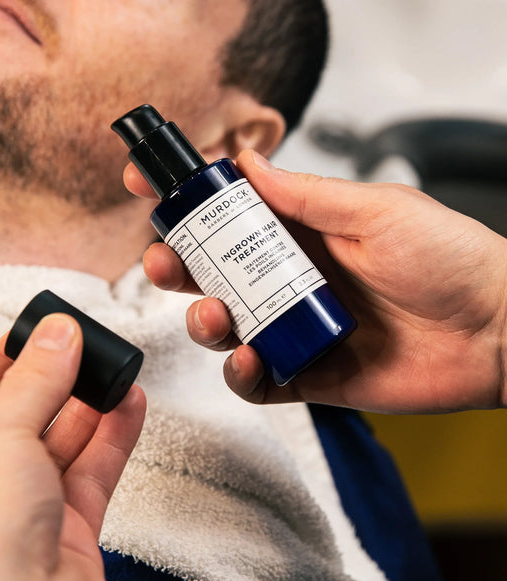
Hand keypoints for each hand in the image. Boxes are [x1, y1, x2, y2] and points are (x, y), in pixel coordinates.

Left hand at [0, 314, 145, 580]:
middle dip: (56, 379)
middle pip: (24, 414)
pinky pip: (95, 466)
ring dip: (92, 403)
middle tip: (85, 346)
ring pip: (65, 440)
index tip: (36, 333)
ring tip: (115, 370)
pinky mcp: (70, 523)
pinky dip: (114, 433)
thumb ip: (34, 379)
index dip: (1, 360)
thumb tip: (57, 333)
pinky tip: (129, 404)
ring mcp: (27, 505)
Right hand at [128, 149, 506, 412]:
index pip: (229, 217)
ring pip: (226, 327)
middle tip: (163, 261)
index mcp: (301, 235)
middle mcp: (290, 280)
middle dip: (176, 265)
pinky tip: (248, 359)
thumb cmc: (448, 259)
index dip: (185, 202)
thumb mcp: (374, 210)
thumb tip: (250, 164)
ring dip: (203, 321)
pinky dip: (242, 373)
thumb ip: (305, 194)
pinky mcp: (307, 374)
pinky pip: (257, 379)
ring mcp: (295, 328)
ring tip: (212, 314)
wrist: (497, 330)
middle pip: (213, 273)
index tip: (146, 186)